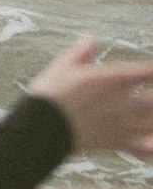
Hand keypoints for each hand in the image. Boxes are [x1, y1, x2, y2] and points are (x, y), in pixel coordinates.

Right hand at [28, 37, 152, 156]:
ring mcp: (122, 123)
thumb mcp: (64, 63)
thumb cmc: (52, 92)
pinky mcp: (117, 142)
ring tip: (151, 115)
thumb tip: (92, 38)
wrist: (45, 125)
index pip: (147, 72)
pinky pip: (143, 149)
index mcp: (113, 79)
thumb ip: (82, 51)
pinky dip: (151, 148)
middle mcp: (123, 101)